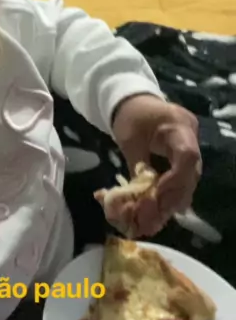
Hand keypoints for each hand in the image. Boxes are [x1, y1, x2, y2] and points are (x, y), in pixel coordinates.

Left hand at [112, 94, 201, 236]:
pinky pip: (179, 179)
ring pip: (186, 181)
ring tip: (151, 219)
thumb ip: (137, 165)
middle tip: (152, 216)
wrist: (132, 100)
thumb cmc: (130, 115)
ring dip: (169, 202)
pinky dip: (167, 195)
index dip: (175, 180)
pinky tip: (154, 209)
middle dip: (171, 198)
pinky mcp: (181, 157)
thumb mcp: (128, 138)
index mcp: (179, 126)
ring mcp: (188, 147)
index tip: (156, 195)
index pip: (188, 157)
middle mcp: (190, 138)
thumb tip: (139, 195)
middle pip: (191, 175)